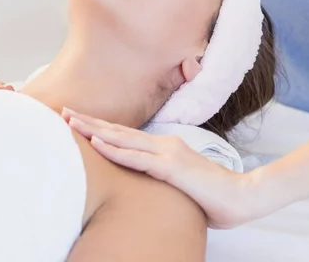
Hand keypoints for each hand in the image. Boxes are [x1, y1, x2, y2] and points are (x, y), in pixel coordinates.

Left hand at [62, 107, 262, 228]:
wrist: (244, 196)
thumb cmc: (213, 194)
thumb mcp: (182, 181)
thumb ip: (164, 175)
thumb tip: (150, 181)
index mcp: (165, 147)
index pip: (126, 135)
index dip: (101, 127)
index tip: (79, 121)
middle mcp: (164, 144)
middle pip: (119, 131)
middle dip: (89, 121)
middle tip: (64, 111)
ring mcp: (168, 154)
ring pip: (123, 139)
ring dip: (94, 130)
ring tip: (71, 122)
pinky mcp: (172, 168)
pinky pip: (138, 159)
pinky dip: (115, 151)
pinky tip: (97, 144)